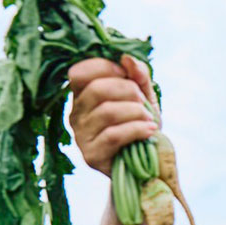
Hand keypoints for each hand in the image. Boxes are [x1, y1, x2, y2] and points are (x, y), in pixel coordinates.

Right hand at [67, 54, 160, 176]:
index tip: (129, 77)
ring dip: (136, 112)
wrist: (146, 166)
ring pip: (107, 112)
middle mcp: (75, 115)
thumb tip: (127, 58)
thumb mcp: (143, 98)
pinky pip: (113, 135)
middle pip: (96, 89)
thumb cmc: (140, 126)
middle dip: (128, 90)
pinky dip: (136, 129)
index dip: (105, 68)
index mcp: (82, 96)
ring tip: (149, 119)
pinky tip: (150, 131)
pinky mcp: (91, 156)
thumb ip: (138, 76)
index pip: (79, 72)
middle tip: (142, 102)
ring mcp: (80, 137)